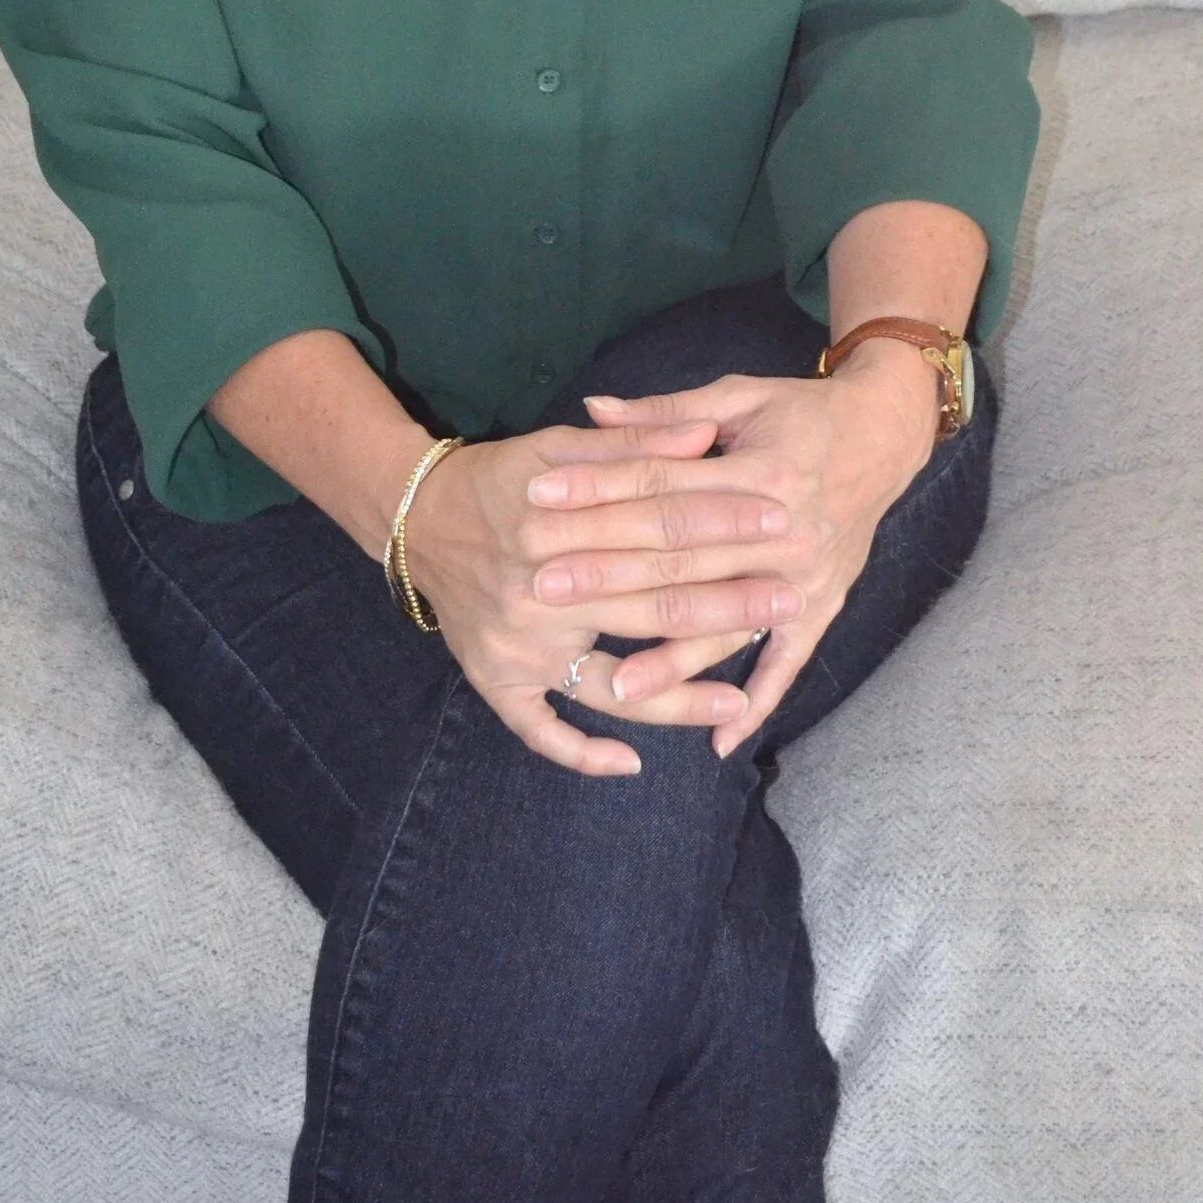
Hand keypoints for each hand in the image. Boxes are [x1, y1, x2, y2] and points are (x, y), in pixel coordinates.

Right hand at [402, 416, 801, 777]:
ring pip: (612, 682)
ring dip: (679, 694)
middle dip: (728, 602)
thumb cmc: (498, 477)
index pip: (661, 524)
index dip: (725, 521)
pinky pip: (541, 730)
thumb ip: (634, 444)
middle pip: (652, 601)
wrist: (413, 517)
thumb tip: (705, 437)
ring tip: (739, 696)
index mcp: (556, 522)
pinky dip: (583, 753)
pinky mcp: (494, 679)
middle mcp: (537, 590)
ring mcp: (517, 645)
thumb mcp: (559, 445)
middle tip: (789, 600)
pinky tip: (633, 766)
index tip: (783, 522)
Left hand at [527, 341, 941, 754]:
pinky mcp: (824, 606)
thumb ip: (665, 412)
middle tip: (546, 587)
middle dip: (610, 574)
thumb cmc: (802, 411)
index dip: (597, 490)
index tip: (538, 500)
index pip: (660, 487)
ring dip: (675, 659)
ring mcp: (806, 577)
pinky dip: (756, 702)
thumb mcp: (739, 395)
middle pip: (682, 559)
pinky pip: (787, 662)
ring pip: (727, 624)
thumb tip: (592, 409)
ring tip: (620, 685)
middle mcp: (784, 532)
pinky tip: (717, 738)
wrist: (885, 434)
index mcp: (759, 472)